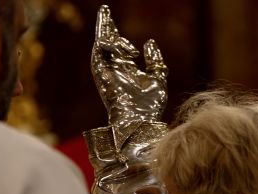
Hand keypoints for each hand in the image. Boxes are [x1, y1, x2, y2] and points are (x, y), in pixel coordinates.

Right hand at [91, 5, 167, 127]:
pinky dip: (114, 46)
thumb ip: (155, 61)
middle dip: (105, 24)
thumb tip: (150, 42)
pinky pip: (100, 50)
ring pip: (102, 43)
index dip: (115, 31)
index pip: (117, 45)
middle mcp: (113, 68)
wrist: (140, 119)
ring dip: (116, 40)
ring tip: (132, 51)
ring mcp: (105, 70)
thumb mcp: (158, 78)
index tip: (112, 16)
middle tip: (105, 9)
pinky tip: (130, 52)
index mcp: (124, 69)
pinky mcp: (100, 72)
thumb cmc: (150, 105)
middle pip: (105, 40)